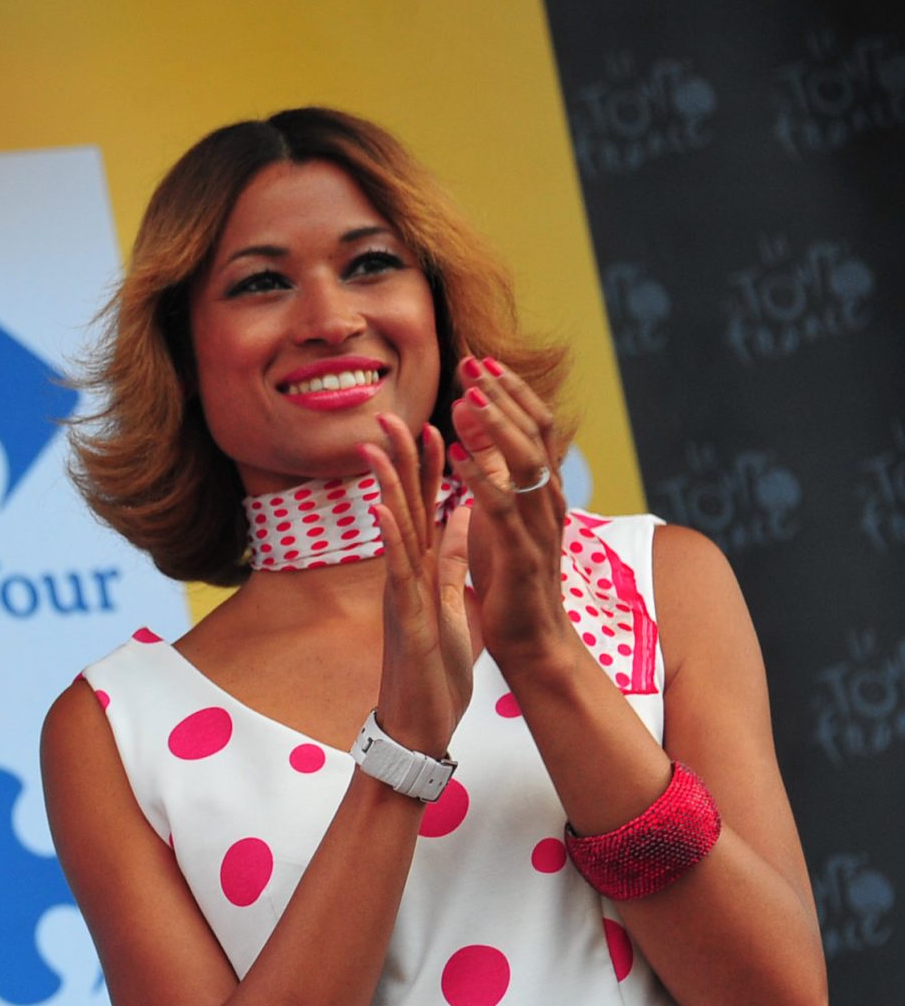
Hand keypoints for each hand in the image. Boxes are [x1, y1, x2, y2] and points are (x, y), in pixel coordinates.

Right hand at [358, 412, 473, 756]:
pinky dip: (390, 541)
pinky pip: (396, 575)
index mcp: (424, 573)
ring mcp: (400, 597)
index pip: (426, 510)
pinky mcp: (403, 622)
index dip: (430, 468)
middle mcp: (405, 578)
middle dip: (399, 461)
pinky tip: (384, 511)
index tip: (432, 424)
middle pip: (402, 509)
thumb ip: (456, 562)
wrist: (420, 726)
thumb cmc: (434, 672)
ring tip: (376, 447)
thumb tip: (465, 519)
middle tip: (390, 415)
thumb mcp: (454, 606)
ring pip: (393, 534)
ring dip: (385, 488)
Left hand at [448, 355, 574, 670]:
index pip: (533, 428)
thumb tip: (475, 438)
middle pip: (535, 434)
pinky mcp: (522, 556)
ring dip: (495, 427)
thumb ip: (492, 480)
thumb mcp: (499, 520)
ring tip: (465, 398)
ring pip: (525, 463)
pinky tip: (456, 455)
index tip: (480, 362)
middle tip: (473, 362)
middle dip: (504, 395)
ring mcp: (540, 528)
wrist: (531, 642)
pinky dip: (480, 477)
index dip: (509, 392)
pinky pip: (503, 508)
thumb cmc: (511, 583)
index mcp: (543, 493)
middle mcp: (549, 503)